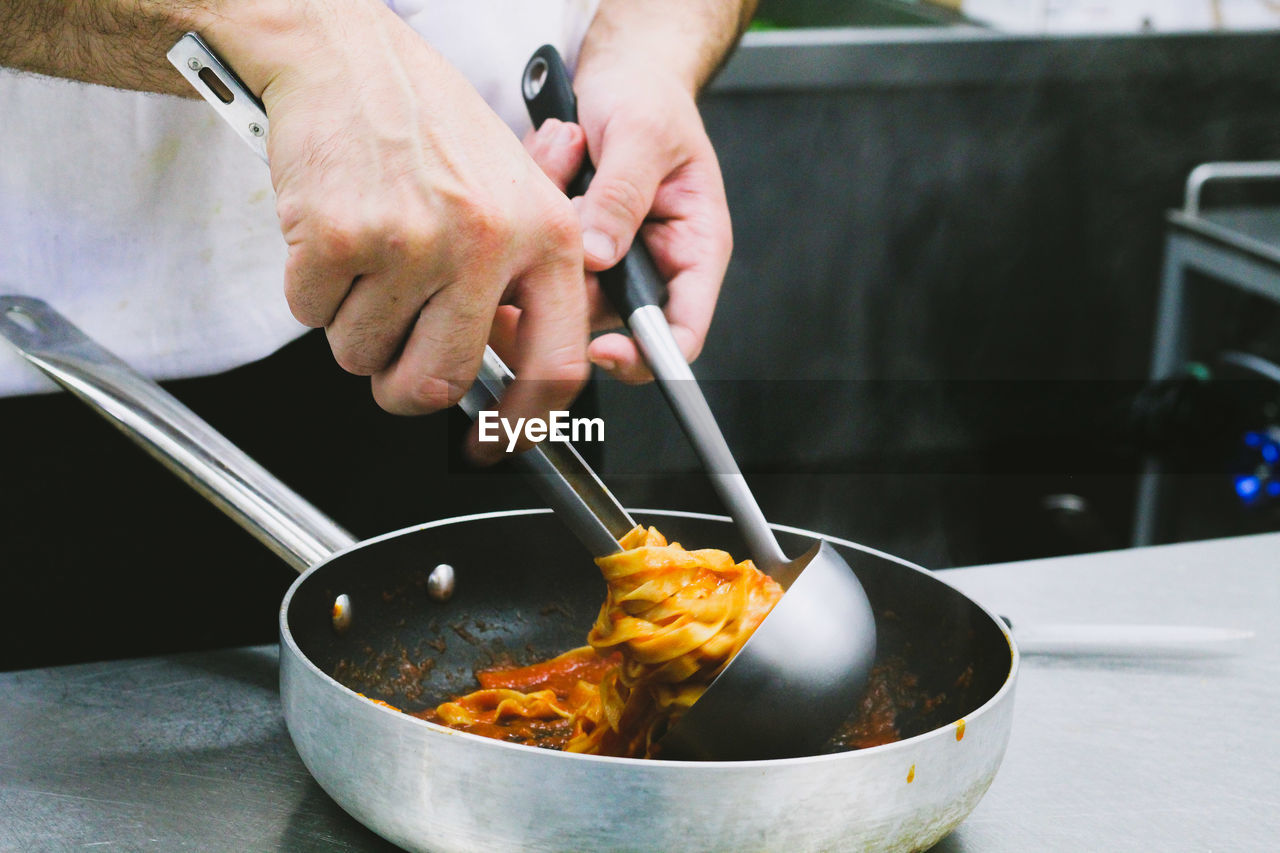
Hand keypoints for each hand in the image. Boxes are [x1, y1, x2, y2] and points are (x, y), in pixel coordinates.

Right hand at [204, 0, 589, 445]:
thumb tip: (511, 378)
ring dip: (352, 327)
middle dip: (403, 389)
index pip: (556, 367)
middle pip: (441, 382)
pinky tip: (331, 236)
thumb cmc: (430, 126)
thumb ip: (519, 286)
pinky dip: (310, 290)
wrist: (347, 56)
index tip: (494, 443)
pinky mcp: (339, 234)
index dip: (523, 425)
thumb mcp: (511, 193)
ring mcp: (412, 241)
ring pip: (364, 355)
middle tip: (390, 362)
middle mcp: (487, 242)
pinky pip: (310, 316)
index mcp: (546, 236)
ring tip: (366, 259)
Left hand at [520, 62, 732, 383]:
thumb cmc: (649, 96)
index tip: (602, 349)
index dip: (645, 354)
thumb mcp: (642, 134)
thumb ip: (623, 196)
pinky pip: (540, 255)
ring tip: (563, 157)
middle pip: (608, 318)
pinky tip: (550, 158)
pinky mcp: (570, 246)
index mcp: (693, 249)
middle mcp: (651, 264)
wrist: (619, 72)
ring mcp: (607, 259)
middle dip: (573, 280)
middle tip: (556, 221)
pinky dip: (534, 213)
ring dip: (551, 233)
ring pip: (566, 287)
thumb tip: (600, 256)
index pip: (681, 332)